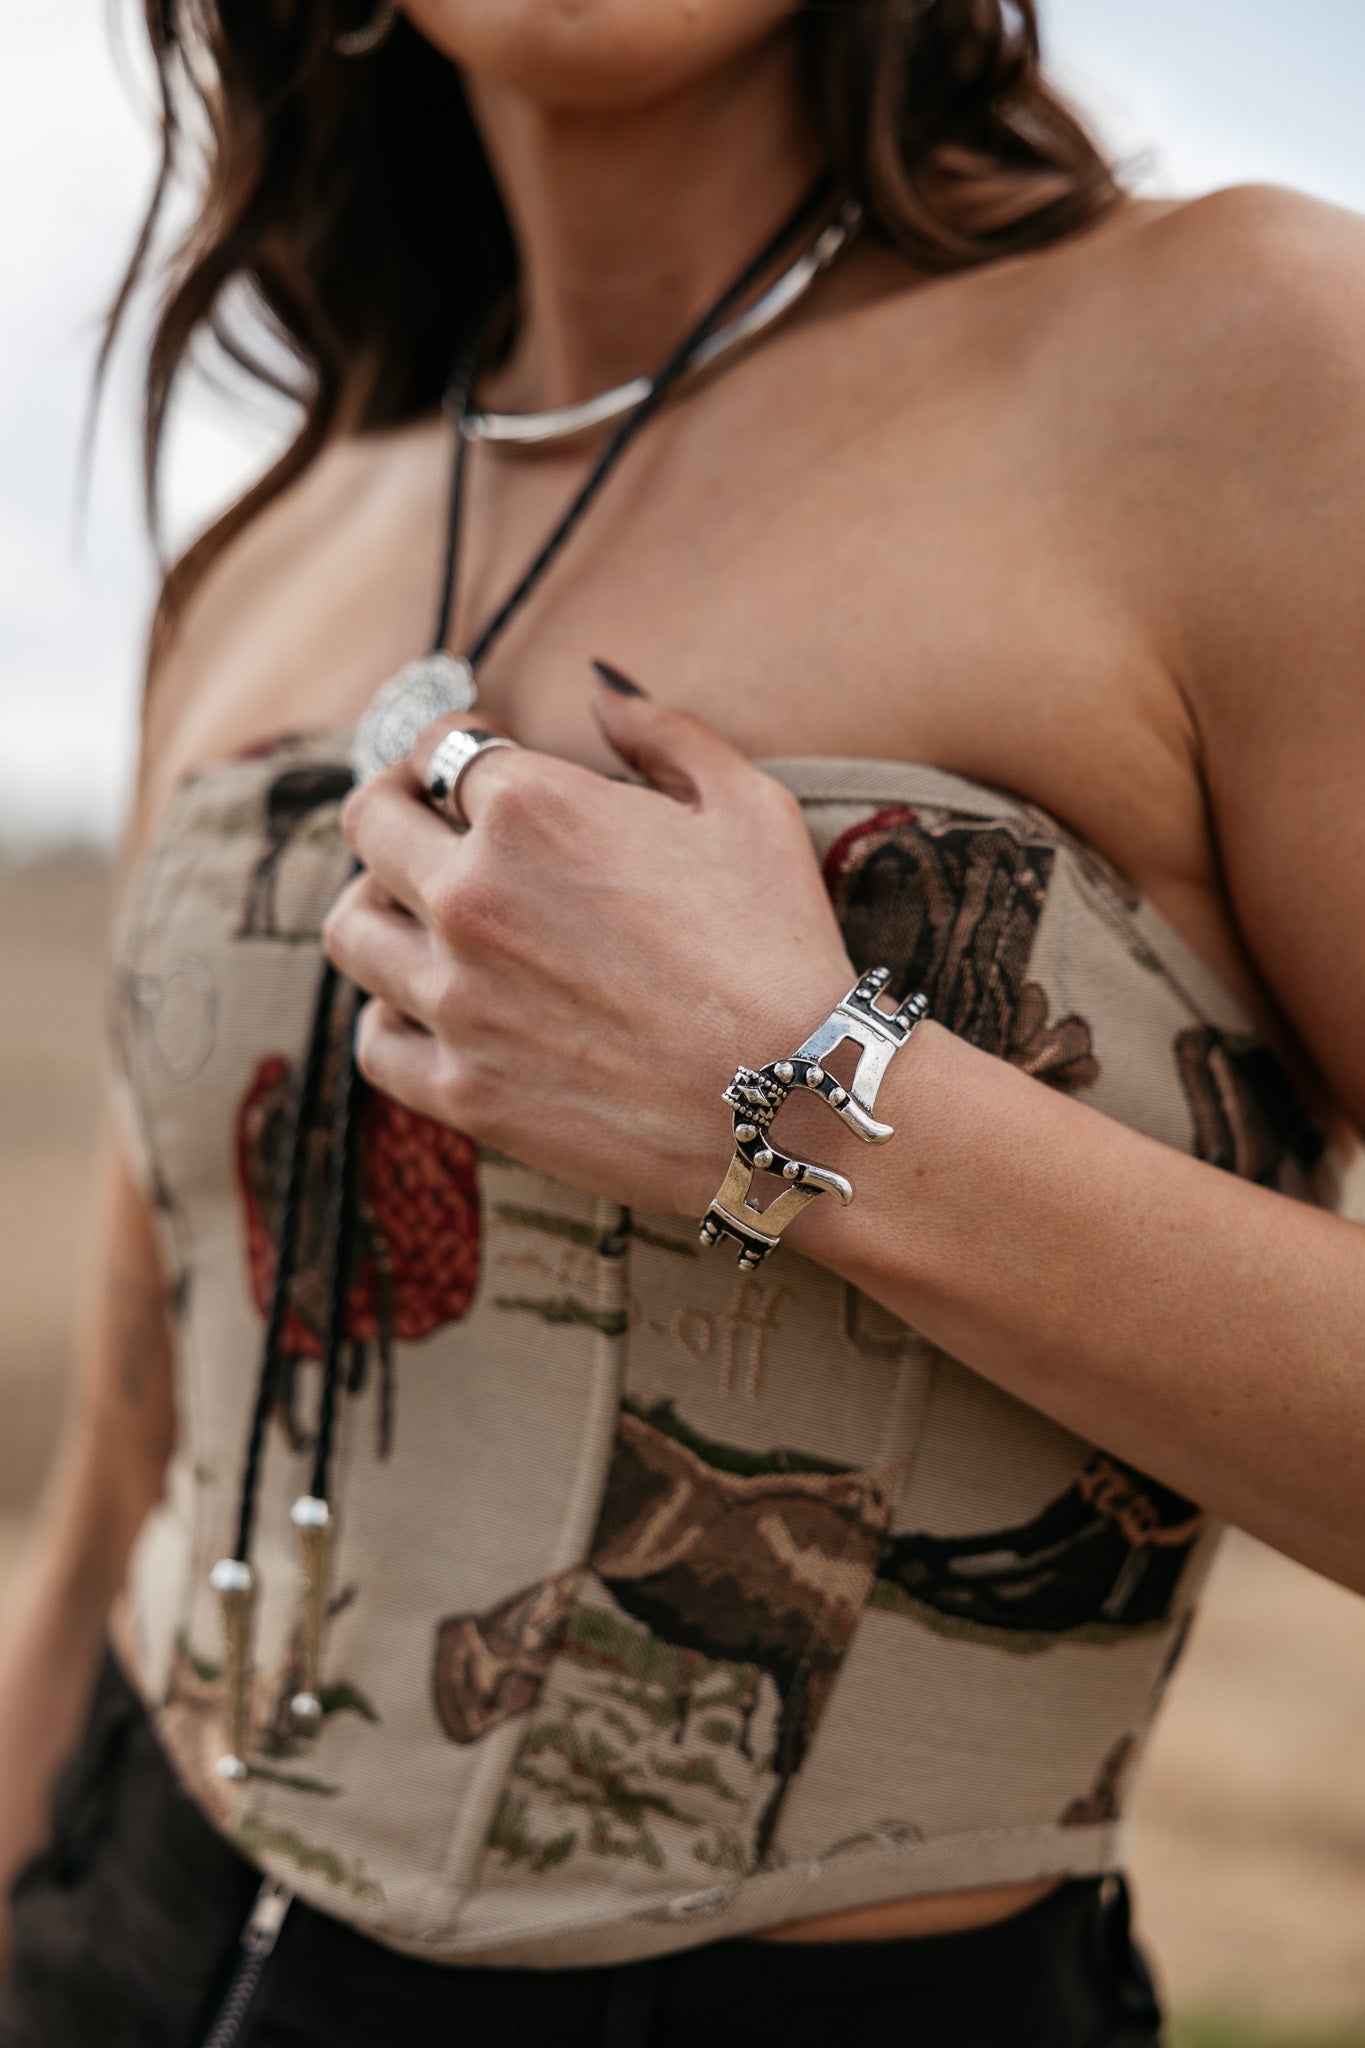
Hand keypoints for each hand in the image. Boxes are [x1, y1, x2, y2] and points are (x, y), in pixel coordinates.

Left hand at [323, 672, 855, 1216]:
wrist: (796, 1103)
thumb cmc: (781, 946)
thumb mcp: (746, 805)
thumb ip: (661, 730)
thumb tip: (598, 682)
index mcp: (529, 806)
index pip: (439, 747)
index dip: (450, 744)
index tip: (464, 763)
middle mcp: (469, 893)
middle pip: (370, 822)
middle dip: (398, 808)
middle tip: (426, 822)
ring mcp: (455, 997)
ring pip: (351, 928)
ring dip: (379, 906)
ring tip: (420, 915)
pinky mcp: (461, 1088)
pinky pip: (373, 1040)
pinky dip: (393, 1017)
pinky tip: (434, 1008)